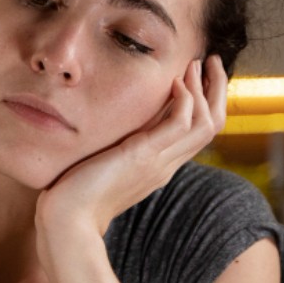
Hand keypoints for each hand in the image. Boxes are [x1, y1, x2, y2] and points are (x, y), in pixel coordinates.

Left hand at [36, 55, 227, 240]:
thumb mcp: (104, 168)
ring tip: (196, 64)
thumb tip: (112, 134)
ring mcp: (159, 162)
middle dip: (216, 90)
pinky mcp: (144, 155)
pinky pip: (181, 123)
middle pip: (211, 126)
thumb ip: (117, 152)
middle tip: (211, 62)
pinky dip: (185, 99)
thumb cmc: (76, 197)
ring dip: (205, 89)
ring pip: (205, 123)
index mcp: (159, 168)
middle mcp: (166, 165)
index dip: (204, 103)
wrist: (67, 220)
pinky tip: (176, 81)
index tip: (197, 77)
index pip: (196, 133)